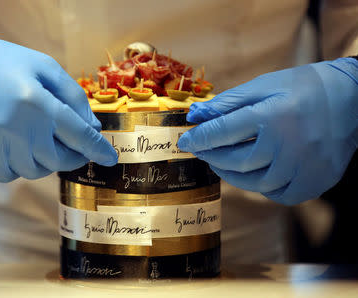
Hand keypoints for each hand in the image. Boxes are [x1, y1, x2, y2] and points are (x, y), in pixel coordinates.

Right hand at [0, 23, 116, 181]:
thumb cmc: (3, 64)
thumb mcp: (44, 67)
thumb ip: (73, 97)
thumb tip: (93, 126)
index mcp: (37, 103)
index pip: (78, 135)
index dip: (97, 149)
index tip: (110, 158)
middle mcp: (17, 129)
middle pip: (59, 160)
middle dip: (72, 156)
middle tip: (73, 147)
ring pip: (35, 171)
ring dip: (43, 159)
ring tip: (35, 137)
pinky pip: (10, 174)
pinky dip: (18, 164)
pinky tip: (13, 143)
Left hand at [178, 58, 357, 204]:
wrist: (354, 97)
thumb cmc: (304, 87)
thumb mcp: (264, 85)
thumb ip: (228, 102)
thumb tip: (195, 115)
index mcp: (272, 115)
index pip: (221, 132)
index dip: (198, 138)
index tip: (184, 142)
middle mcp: (288, 144)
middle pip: (235, 161)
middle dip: (211, 156)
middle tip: (202, 151)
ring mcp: (304, 166)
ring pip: (255, 183)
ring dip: (232, 174)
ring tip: (223, 162)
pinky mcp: (317, 180)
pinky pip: (280, 194)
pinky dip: (263, 187)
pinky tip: (256, 173)